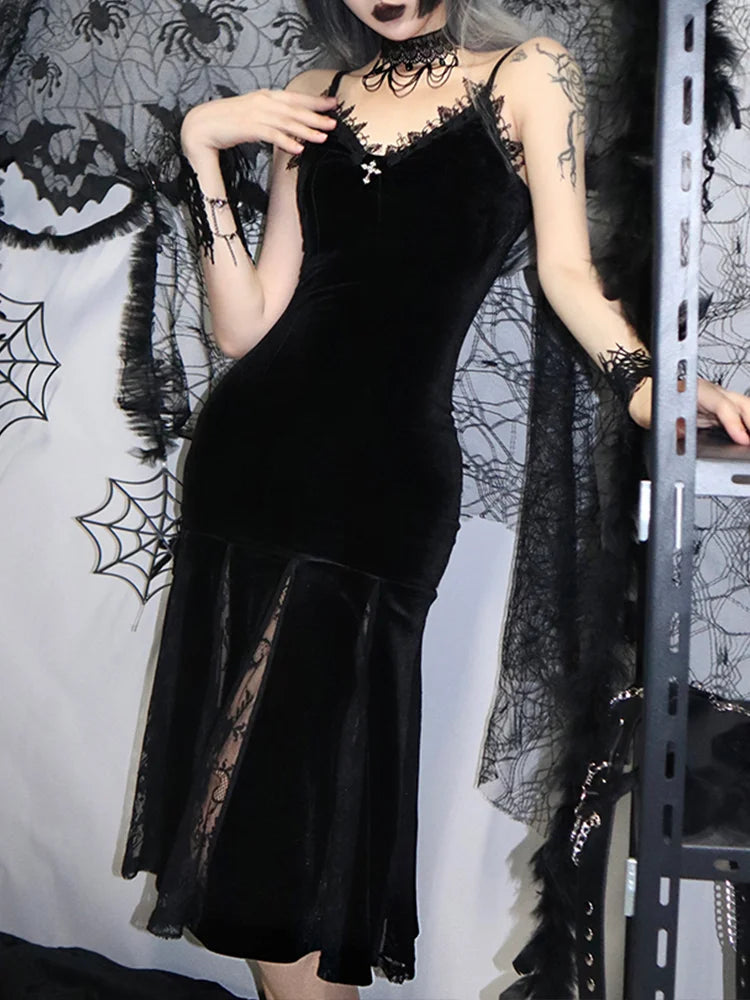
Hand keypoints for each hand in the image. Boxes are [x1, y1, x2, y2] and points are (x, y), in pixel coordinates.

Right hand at [180, 88, 338, 161]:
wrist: (202, 124)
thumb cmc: (228, 121)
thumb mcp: (253, 114)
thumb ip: (271, 116)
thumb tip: (288, 124)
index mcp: (265, 96)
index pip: (294, 97)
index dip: (314, 101)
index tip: (332, 104)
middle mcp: (263, 102)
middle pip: (295, 109)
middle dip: (316, 116)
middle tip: (333, 122)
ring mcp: (256, 114)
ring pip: (287, 122)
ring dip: (306, 130)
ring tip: (322, 137)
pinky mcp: (249, 127)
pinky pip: (272, 135)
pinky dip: (287, 141)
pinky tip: (299, 148)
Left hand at [628, 377, 749, 444]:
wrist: (639, 393)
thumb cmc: (643, 401)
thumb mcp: (651, 417)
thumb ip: (669, 429)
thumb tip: (684, 441)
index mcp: (694, 391)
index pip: (722, 405)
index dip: (734, 423)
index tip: (742, 439)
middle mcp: (709, 392)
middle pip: (742, 403)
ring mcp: (714, 399)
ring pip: (742, 408)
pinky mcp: (714, 409)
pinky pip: (735, 415)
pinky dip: (745, 426)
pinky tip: (747, 438)